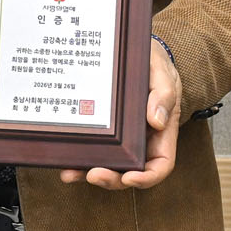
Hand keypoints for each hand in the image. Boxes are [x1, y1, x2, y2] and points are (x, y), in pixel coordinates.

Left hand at [63, 38, 179, 189]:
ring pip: (110, 166)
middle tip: (94, 174)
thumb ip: (164, 94)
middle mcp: (142, 140)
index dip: (147, 178)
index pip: (160, 165)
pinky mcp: (104, 132)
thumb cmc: (153, 64)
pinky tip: (66, 162)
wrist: (132, 52)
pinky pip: (94, 150)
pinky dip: (80, 160)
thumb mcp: (162, 73)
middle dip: (113, 179)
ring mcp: (122, 139)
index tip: (130, 177)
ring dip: (90, 173)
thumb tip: (156, 120)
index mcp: (161, 132)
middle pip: (131, 172)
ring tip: (72, 173)